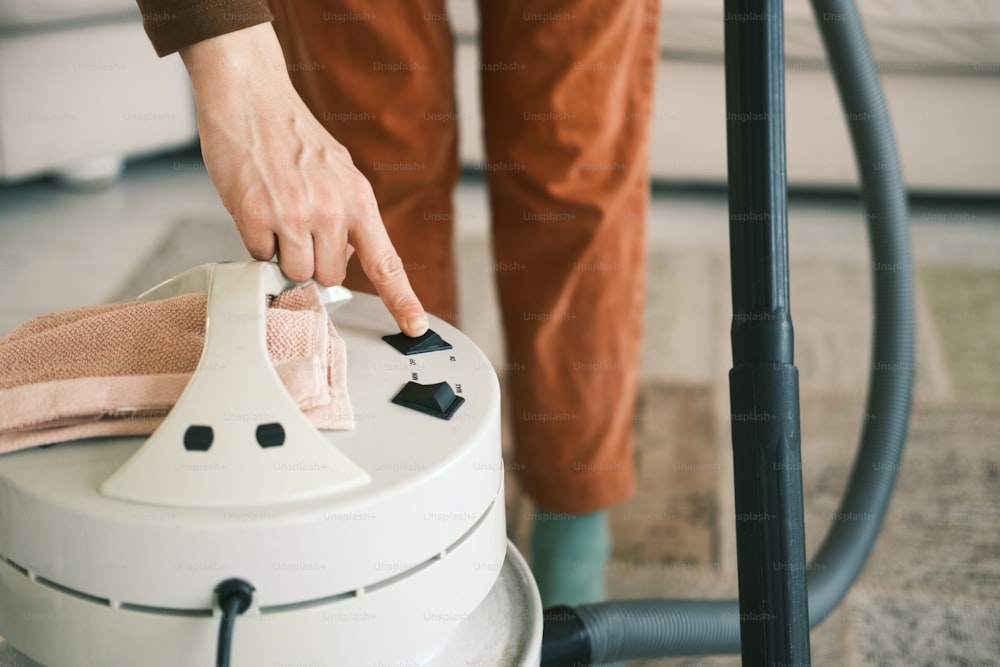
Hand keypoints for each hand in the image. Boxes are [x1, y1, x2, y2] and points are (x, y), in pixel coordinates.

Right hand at [180, 24, 427, 336]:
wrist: (251, 97)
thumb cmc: (294, 136)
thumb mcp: (339, 172)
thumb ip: (348, 214)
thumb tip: (347, 254)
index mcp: (359, 200)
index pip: (386, 262)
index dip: (402, 299)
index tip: (415, 327)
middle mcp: (332, 211)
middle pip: (328, 277)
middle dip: (313, 263)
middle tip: (299, 228)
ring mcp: (294, 215)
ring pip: (295, 273)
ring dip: (284, 254)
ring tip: (277, 214)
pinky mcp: (257, 216)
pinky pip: (260, 256)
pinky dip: (257, 240)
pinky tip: (256, 206)